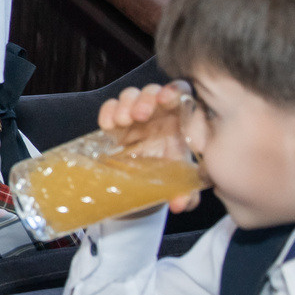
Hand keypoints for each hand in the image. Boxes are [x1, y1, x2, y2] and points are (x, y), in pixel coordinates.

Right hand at [95, 81, 202, 212]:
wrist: (147, 183)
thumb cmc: (169, 175)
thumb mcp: (181, 184)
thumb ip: (187, 194)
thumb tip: (180, 203)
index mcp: (179, 120)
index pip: (181, 93)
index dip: (174, 90)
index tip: (166, 100)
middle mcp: (157, 113)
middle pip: (153, 91)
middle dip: (146, 98)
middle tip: (140, 115)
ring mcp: (135, 116)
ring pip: (131, 95)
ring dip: (126, 104)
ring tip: (124, 121)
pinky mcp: (115, 124)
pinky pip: (109, 107)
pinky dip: (107, 111)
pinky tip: (108, 125)